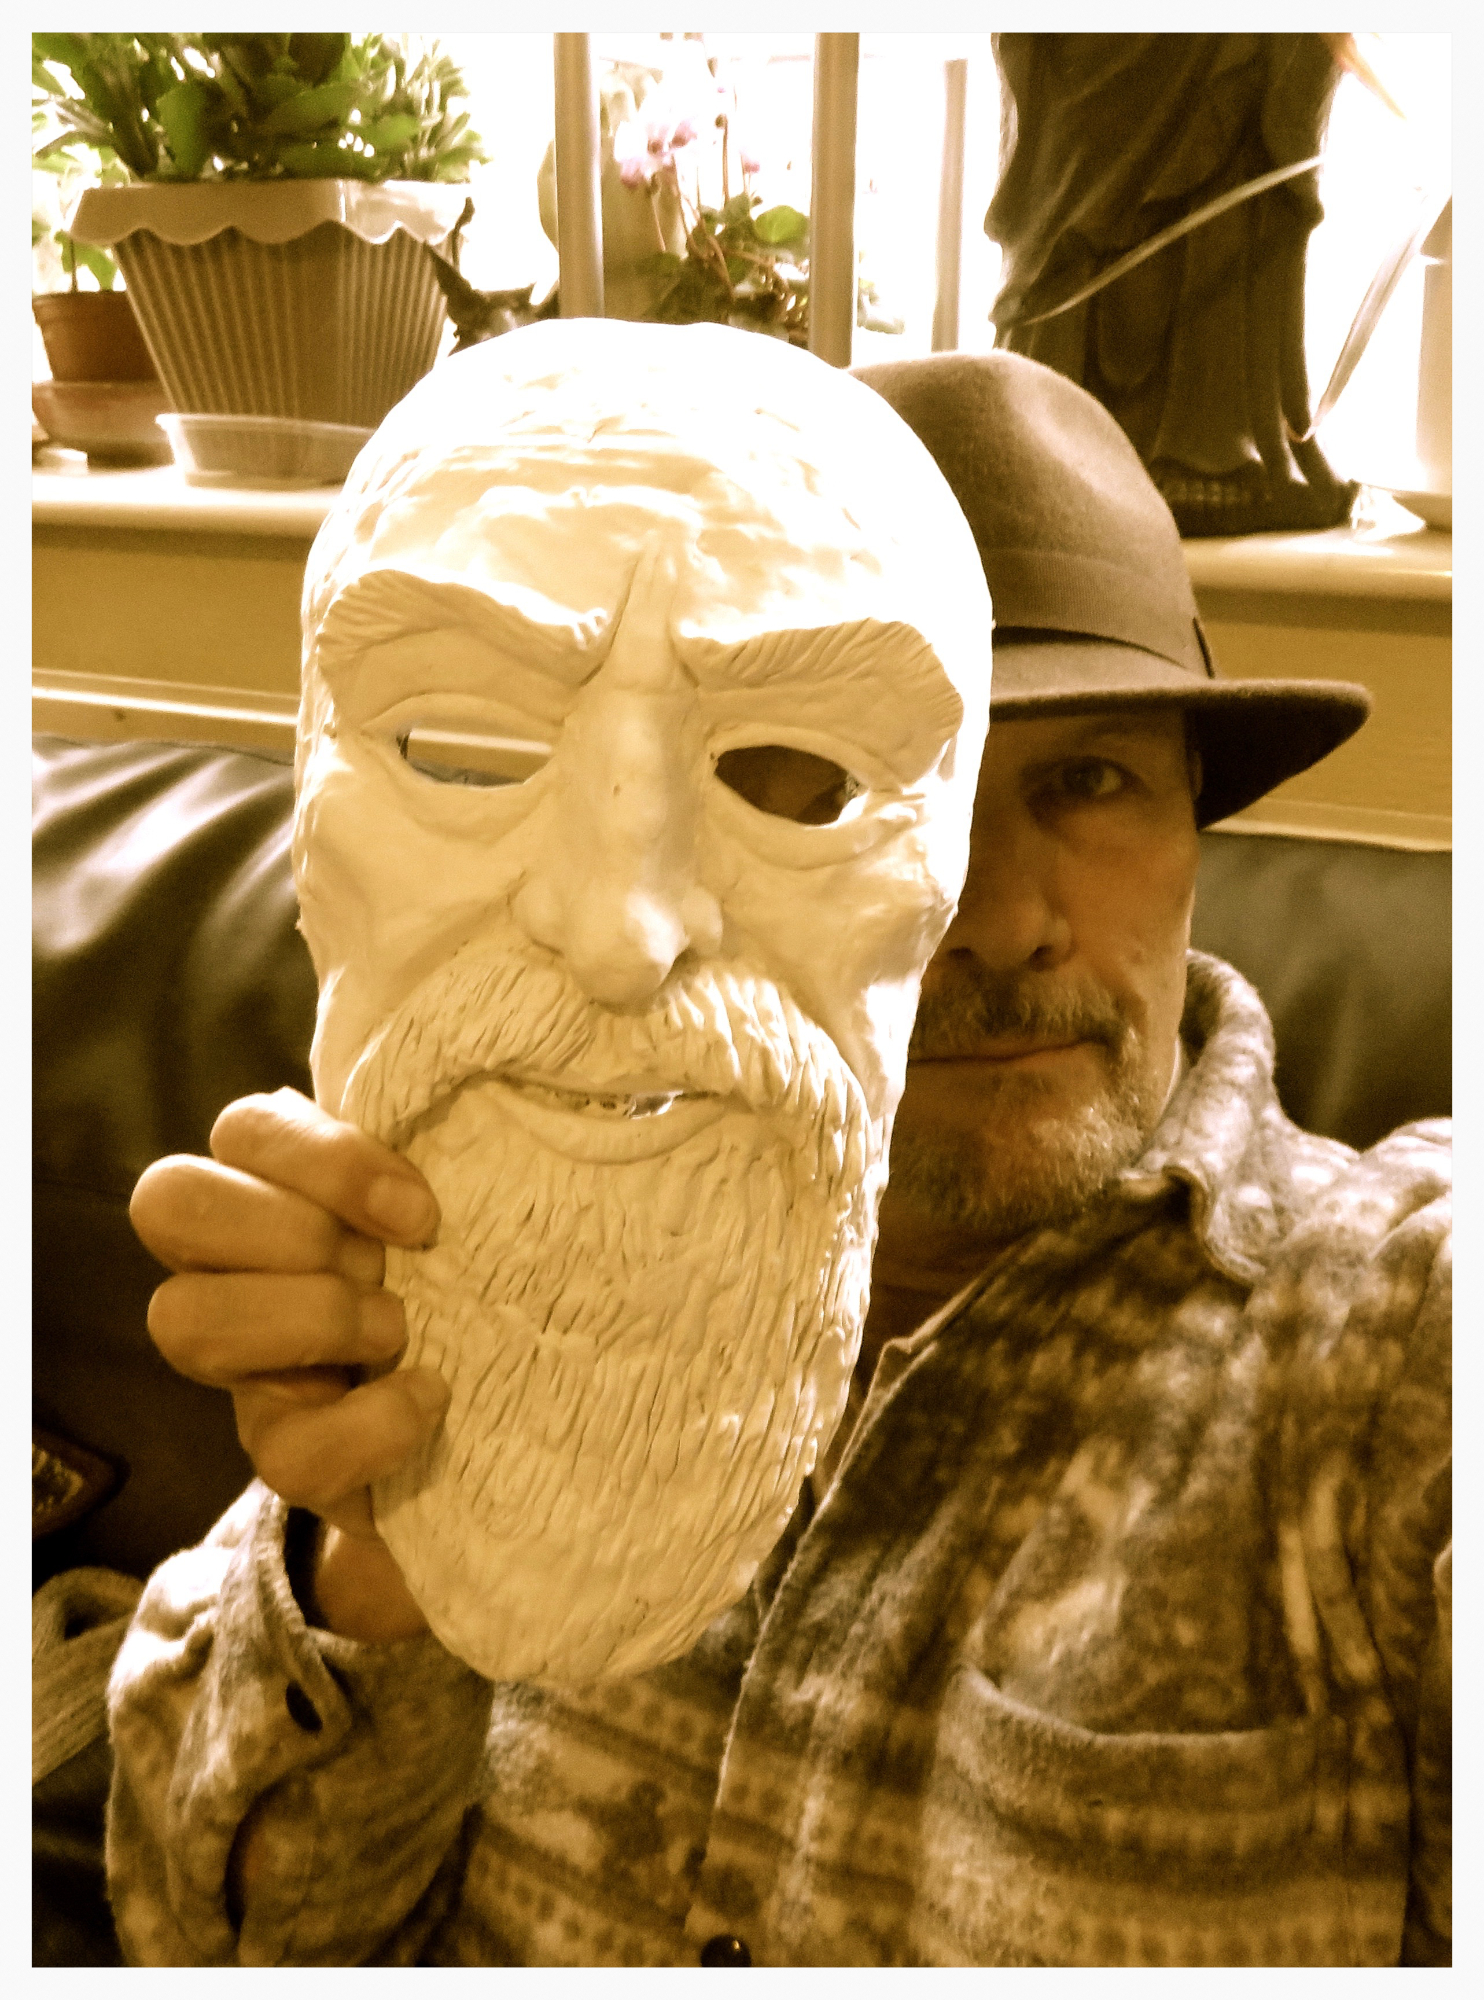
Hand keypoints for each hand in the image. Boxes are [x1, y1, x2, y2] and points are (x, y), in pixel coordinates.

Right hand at [130, 1087, 447, 1639]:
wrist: (511, 1420)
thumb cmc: (480, 1278)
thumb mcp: (470, 1204)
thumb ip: (452, 1149)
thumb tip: (488, 1094)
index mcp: (283, 1188)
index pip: (242, 1129)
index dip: (322, 1158)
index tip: (421, 1212)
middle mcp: (238, 1267)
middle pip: (168, 1201)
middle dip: (289, 1228)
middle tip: (385, 1265)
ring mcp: (247, 1365)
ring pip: (181, 1319)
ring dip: (309, 1317)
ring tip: (398, 1329)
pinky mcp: (285, 1457)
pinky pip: (285, 1452)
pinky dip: (371, 1423)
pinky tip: (430, 1397)